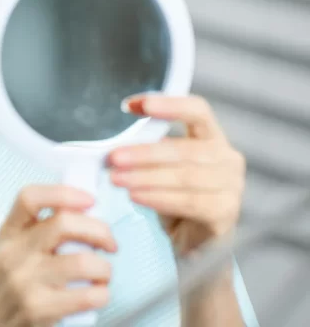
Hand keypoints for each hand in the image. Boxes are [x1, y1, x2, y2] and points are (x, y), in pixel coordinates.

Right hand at [0, 185, 117, 326]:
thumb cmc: (14, 283)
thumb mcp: (17, 248)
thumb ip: (41, 228)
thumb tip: (87, 208)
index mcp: (9, 232)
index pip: (30, 197)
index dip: (64, 193)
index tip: (89, 200)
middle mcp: (14, 253)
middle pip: (64, 224)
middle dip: (100, 231)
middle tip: (109, 243)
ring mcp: (25, 281)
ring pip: (84, 261)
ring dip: (105, 268)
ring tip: (101, 274)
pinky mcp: (39, 308)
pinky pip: (90, 295)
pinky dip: (103, 294)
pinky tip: (95, 294)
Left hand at [109, 94, 245, 256]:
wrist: (193, 243)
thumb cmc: (173, 199)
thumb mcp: (159, 169)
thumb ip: (147, 152)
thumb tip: (113, 146)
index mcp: (212, 138)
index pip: (198, 110)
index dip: (168, 104)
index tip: (131, 105)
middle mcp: (228, 158)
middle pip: (185, 148)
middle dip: (144, 153)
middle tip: (113, 158)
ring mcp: (233, 186)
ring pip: (185, 176)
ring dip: (146, 177)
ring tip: (116, 179)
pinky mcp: (227, 212)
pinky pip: (190, 202)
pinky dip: (159, 198)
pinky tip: (135, 197)